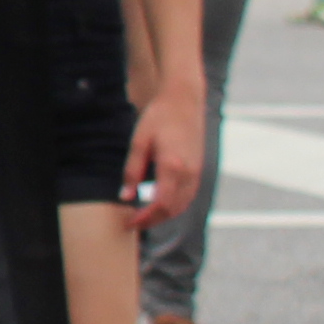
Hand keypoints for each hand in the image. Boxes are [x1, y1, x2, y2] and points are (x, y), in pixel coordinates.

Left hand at [118, 84, 210, 231]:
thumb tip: (125, 196)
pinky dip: (174, 205)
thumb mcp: (139, 142)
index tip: (130, 223)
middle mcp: (189, 173)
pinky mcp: (198, 169)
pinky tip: (159, 203)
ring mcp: (197, 172)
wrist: (184, 101)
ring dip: (164, 215)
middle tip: (134, 223)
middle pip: (173, 209)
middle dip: (153, 220)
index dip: (145, 217)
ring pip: (183, 204)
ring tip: (144, 216)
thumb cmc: (158, 118)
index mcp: (173, 166)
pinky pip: (188, 195)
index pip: (161, 204)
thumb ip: (132, 171)